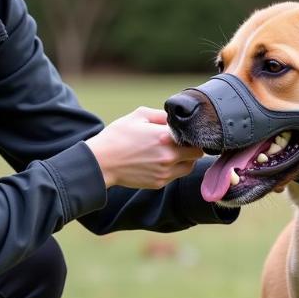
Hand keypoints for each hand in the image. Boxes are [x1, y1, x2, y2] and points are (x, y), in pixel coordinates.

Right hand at [86, 107, 204, 189]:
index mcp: (166, 137)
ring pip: (188, 167)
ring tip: (171, 152)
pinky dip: (173, 168)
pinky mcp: (159, 183)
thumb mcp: (139, 115)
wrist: (101, 162)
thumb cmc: (118, 136)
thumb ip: (162, 115)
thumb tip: (177, 118)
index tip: (186, 133)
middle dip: (192, 147)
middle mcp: (169, 157)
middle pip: (197, 154)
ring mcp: (165, 172)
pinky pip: (175, 175)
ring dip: (185, 159)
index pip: (195, 139)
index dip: (193, 135)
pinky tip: (160, 160)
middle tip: (182, 142)